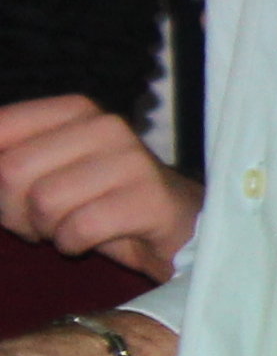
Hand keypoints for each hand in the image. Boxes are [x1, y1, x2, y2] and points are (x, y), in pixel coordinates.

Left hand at [0, 97, 201, 274]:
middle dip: (14, 211)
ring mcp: (131, 161)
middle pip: (12, 172)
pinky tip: (93, 240)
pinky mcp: (149, 199)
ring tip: (69, 228)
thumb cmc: (102, 200)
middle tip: (38, 222)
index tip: (8, 195)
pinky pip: (78, 230)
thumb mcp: (49, 171)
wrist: (181, 228)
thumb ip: (7, 161)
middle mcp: (104, 126)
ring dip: (47, 230)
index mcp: (75, 110)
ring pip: (43, 204)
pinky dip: (75, 244)